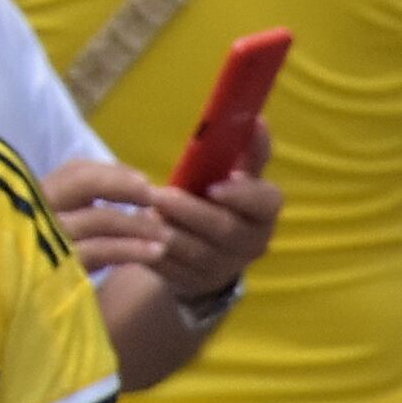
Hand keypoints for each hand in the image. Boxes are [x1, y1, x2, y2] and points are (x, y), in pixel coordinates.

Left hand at [48, 125, 281, 301]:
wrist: (207, 248)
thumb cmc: (220, 197)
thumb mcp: (235, 173)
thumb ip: (247, 150)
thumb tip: (257, 119)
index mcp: (264, 212)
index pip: (265, 202)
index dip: (242, 195)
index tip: (215, 186)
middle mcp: (252, 243)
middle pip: (223, 229)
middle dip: (190, 211)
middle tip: (159, 195)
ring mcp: (224, 268)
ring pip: (195, 252)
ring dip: (168, 232)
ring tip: (144, 213)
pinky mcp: (195, 283)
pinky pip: (172, 270)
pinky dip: (153, 252)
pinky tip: (137, 237)